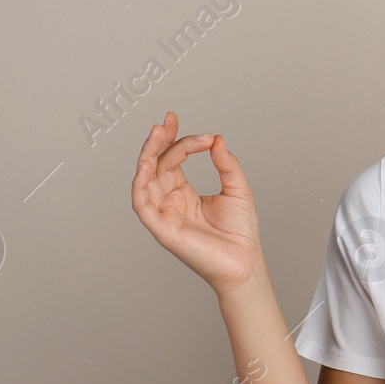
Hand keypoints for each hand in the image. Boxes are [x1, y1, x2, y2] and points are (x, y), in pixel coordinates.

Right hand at [130, 110, 263, 295]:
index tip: (199, 130)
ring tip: (158, 132)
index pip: (173, 159)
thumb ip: (226, 164)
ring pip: (145, 179)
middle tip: (167, 121)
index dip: (179, 139)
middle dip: (159, 141)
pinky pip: (142, 204)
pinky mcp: (161, 228)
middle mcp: (170, 201)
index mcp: (184, 192)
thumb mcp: (237, 189)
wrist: (244, 262)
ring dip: (148, 154)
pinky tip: (147, 164)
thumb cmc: (240, 232)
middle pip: (156, 165)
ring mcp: (164, 214)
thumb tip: (217, 139)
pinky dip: (140, 183)